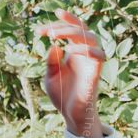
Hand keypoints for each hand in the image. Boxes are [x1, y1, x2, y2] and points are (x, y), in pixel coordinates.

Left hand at [36, 9, 105, 136]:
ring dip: (73, 33)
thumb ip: (51, 61)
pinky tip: (70, 50)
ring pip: (91, 37)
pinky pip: (98, 55)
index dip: (60, 24)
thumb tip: (54, 46)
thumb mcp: (50, 76)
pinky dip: (87, 49)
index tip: (39, 28)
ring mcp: (90, 61)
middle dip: (63, 26)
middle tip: (46, 31)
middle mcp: (84, 53)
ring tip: (56, 36)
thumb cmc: (62, 95)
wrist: (70, 113)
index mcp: (73, 52)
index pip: (72, 30)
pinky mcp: (95, 72)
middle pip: (80, 29)